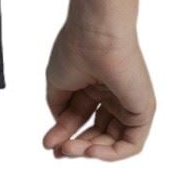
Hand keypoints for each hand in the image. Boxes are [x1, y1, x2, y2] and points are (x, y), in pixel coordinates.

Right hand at [43, 21, 154, 160]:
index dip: (64, 134)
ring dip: (89, 150)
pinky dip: (111, 153)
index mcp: (94, 86)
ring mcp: (128, 105)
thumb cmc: (75, 51)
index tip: (48, 144)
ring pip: (112, 141)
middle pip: (96, 132)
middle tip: (58, 152)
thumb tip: (59, 130)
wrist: (95, 37)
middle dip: (76, 144)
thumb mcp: (58, 84)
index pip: (80, 118)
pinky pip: (131, 143)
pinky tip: (90, 151)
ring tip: (69, 150)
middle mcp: (113, 96)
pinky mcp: (143, 112)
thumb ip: (58, 109)